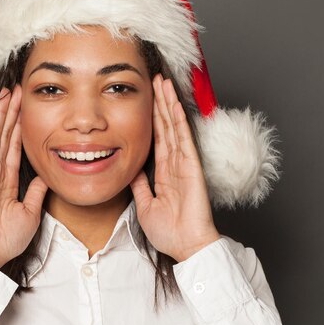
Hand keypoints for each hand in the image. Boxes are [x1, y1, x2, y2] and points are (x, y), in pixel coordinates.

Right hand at [0, 85, 47, 267]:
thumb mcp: (31, 211)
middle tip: (16, 90)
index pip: (16, 146)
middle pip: (5, 135)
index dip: (21, 126)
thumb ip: (36, 192)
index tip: (25, 107)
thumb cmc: (7, 238)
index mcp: (9, 179)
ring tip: (5, 94)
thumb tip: (45, 177)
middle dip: (11, 112)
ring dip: (0, 115)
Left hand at [130, 74, 219, 262]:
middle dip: (159, 101)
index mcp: (165, 171)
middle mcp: (175, 162)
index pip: (157, 137)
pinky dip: (178, 119)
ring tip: (163, 81)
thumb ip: (141, 186)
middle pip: (166, 125)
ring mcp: (184, 162)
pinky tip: (173, 103)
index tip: (147, 97)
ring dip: (168, 103)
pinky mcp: (191, 166)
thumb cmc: (170, 231)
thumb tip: (132, 170)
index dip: (152, 116)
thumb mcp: (145, 204)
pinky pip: (183, 138)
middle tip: (155, 78)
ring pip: (174, 126)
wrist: (186, 246)